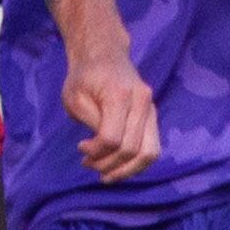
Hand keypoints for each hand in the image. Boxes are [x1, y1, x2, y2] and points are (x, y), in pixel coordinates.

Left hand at [62, 46, 159, 181]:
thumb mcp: (75, 98)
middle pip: (133, 149)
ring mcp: (151, 109)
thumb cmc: (84, 77)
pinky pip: (152, 148)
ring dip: (127, 170)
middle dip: (109, 165)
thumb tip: (101, 149)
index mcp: (120, 95)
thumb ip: (91, 123)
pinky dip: (136, 163)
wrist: (105, 54)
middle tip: (89, 164)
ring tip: (106, 174)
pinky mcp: (153, 116)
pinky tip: (118, 166)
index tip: (81, 148)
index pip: (113, 139)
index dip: (96, 152)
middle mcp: (142, 102)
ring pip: (149, 153)